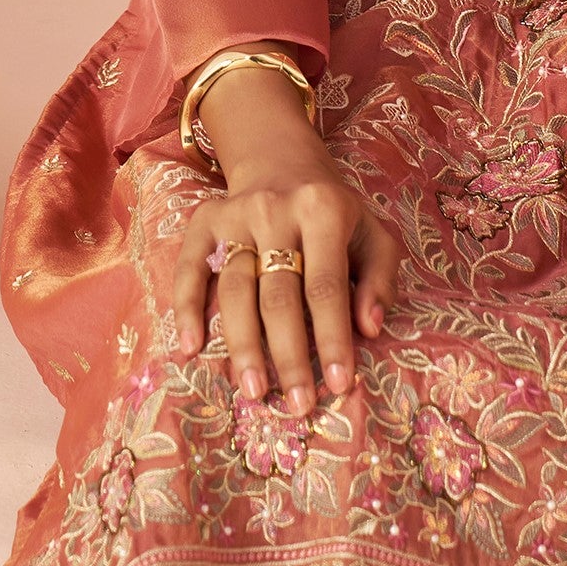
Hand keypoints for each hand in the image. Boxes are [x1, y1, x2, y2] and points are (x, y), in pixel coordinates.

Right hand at [173, 143, 401, 415]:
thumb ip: (380, 278)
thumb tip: (370, 328)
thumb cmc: (335, 213)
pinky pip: (190, 268)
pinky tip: (191, 348)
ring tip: (252, 391)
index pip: (327, 287)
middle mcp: (277, 210)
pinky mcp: (204, 220)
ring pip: (234, 289)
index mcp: (324, 211)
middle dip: (289, 355)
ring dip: (242, 345)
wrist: (283, 161)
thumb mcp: (372, 234)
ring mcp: (236, 215)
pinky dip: (186, 308)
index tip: (340, 385)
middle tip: (297, 404)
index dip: (333, 339)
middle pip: (279, 295)